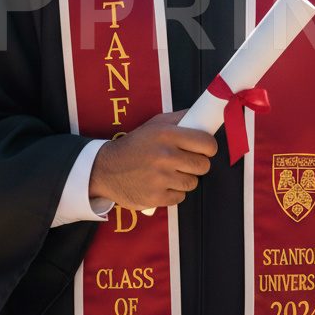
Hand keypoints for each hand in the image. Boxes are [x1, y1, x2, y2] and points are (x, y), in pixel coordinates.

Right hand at [88, 111, 216, 210]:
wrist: (106, 168)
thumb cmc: (134, 145)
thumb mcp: (154, 124)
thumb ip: (179, 119)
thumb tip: (201, 116)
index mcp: (167, 134)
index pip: (206, 143)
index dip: (209, 147)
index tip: (205, 149)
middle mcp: (165, 156)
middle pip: (203, 165)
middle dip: (198, 164)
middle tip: (187, 161)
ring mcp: (160, 178)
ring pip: (193, 182)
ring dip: (185, 179)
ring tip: (171, 172)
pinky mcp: (155, 198)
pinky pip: (180, 197)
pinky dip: (174, 192)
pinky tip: (162, 184)